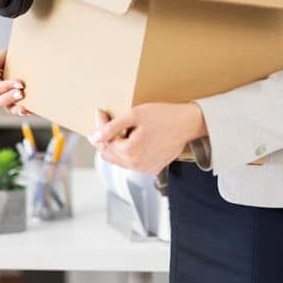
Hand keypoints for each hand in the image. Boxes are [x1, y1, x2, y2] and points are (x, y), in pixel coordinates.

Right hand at [0, 49, 33, 115]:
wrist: (31, 58)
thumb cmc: (13, 57)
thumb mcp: (1, 56)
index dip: (6, 87)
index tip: (20, 83)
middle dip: (9, 97)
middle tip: (21, 92)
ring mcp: (9, 100)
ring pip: (8, 109)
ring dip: (15, 108)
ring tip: (24, 106)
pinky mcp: (20, 104)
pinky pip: (18, 112)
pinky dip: (23, 112)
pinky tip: (29, 110)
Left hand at [91, 103, 206, 174]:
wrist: (188, 123)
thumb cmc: (164, 116)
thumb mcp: (134, 115)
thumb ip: (111, 127)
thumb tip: (94, 137)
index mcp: (129, 153)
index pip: (103, 143)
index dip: (100, 127)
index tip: (102, 113)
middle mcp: (136, 166)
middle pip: (109, 155)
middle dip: (106, 139)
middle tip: (109, 121)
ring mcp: (145, 169)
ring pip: (120, 160)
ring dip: (117, 146)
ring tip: (123, 130)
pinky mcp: (153, 168)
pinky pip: (133, 163)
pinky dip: (129, 152)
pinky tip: (135, 139)